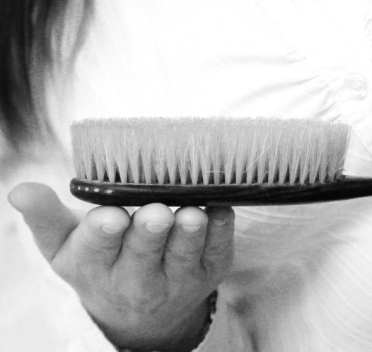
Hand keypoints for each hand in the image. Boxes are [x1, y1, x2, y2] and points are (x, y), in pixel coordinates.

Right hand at [8, 183, 234, 350]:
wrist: (141, 309)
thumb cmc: (101, 264)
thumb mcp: (64, 247)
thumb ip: (44, 218)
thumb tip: (21, 190)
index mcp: (98, 266)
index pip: (98, 248)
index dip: (105, 232)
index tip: (110, 216)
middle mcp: (139, 277)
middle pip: (145, 252)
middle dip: (149, 233)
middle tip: (155, 214)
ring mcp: (178, 276)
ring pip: (186, 253)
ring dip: (191, 234)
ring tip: (192, 215)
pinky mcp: (210, 269)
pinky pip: (219, 249)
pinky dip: (222, 230)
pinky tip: (220, 209)